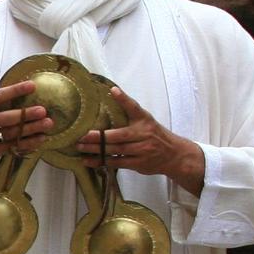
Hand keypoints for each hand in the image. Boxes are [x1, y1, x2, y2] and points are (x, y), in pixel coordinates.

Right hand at [0, 79, 53, 166]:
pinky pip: (12, 147)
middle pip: (2, 118)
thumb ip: (0, 101)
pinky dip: (28, 142)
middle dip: (24, 114)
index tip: (32, 86)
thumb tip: (31, 88)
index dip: (14, 91)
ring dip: (30, 129)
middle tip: (43, 110)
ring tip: (48, 123)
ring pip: (9, 133)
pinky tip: (41, 138)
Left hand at [77, 87, 204, 190]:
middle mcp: (143, 134)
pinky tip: (89, 161)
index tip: (113, 90)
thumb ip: (129, 110)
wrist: (174, 155)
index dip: (124, 99)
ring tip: (80, 148)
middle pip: (118, 136)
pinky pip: (117, 163)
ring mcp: (141, 150)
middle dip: (98, 136)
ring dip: (96, 150)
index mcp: (144, 121)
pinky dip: (102, 162)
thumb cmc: (154, 135)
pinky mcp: (138, 163)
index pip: (134, 108)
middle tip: (81, 136)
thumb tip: (112, 91)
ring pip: (115, 150)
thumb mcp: (145, 119)